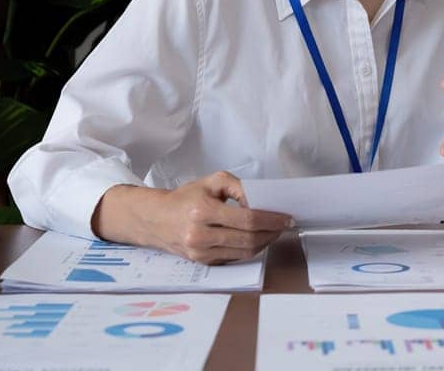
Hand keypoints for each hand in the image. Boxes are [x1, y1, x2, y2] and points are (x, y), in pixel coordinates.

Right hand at [94, 171, 293, 264]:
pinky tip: (257, 239)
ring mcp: (200, 252)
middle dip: (272, 232)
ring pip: (244, 252)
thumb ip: (239, 187)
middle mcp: (200, 235)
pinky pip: (234, 258)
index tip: (287, 217)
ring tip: (274, 231)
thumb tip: (262, 202)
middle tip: (284, 225)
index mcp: (202, 211)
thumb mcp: (212, 181)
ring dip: (265, 242)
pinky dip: (250, 249)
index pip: (247, 219)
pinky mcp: (202, 262)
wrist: (155, 219)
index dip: (272, 219)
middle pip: (249, 239)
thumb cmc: (186, 197)